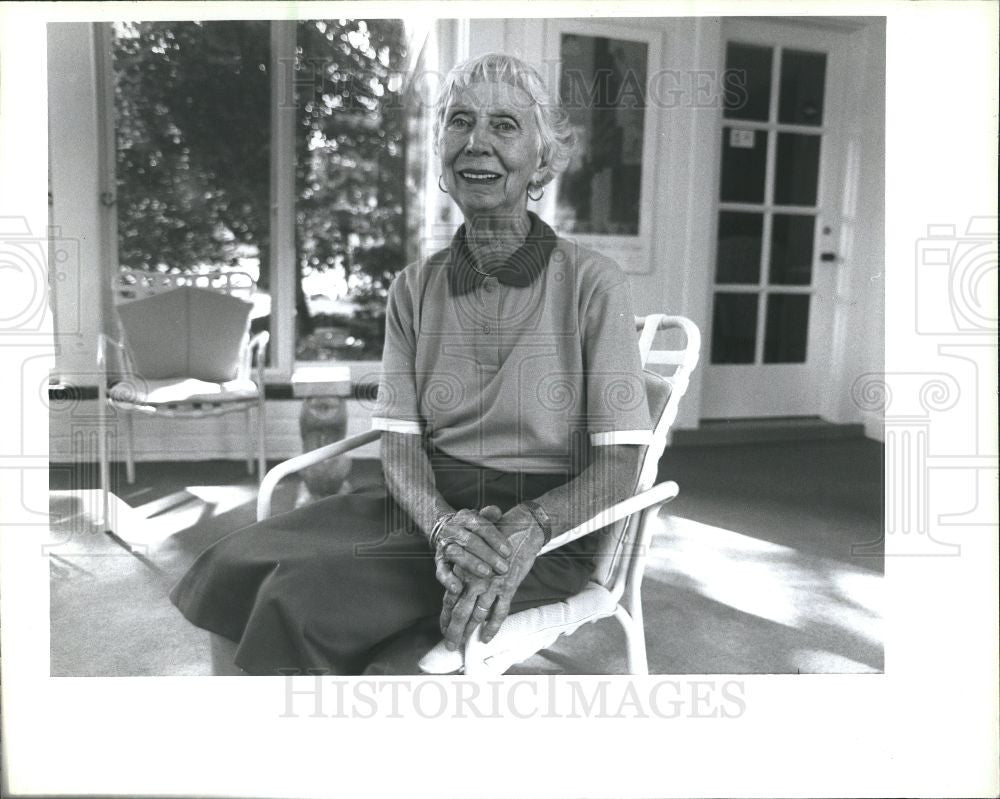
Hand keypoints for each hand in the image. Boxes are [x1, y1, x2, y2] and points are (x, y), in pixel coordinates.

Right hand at [433, 506, 509, 594]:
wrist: (443, 528)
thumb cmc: (471, 527)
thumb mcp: (480, 518)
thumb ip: (490, 515)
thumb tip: (497, 512)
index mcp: (465, 517)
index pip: (480, 526)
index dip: (495, 539)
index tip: (508, 552)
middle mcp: (452, 529)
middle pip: (470, 541)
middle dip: (488, 555)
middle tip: (504, 568)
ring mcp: (444, 545)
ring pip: (456, 553)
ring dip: (472, 564)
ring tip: (487, 574)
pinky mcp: (438, 560)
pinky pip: (441, 570)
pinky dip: (448, 579)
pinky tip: (458, 588)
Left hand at [440, 504, 544, 649]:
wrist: (520, 528)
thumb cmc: (497, 539)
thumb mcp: (477, 553)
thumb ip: (468, 571)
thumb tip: (460, 589)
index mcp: (465, 571)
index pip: (450, 599)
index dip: (445, 616)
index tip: (442, 629)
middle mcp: (474, 580)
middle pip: (459, 611)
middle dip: (453, 630)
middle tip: (449, 645)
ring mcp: (490, 585)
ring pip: (476, 616)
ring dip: (469, 632)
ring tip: (463, 645)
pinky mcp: (507, 587)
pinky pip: (498, 613)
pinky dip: (492, 627)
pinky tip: (486, 639)